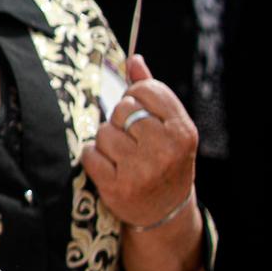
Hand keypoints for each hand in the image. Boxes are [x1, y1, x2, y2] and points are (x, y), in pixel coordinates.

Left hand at [81, 55, 195, 227]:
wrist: (165, 211)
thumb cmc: (164, 160)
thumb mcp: (168, 127)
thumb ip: (152, 93)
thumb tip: (134, 59)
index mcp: (182, 130)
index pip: (146, 90)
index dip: (135, 97)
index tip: (140, 113)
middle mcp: (165, 149)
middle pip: (122, 109)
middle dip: (120, 120)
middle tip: (132, 139)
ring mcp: (141, 170)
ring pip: (103, 131)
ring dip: (106, 140)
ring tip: (122, 155)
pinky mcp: (117, 187)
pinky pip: (89, 154)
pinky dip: (93, 157)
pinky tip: (109, 167)